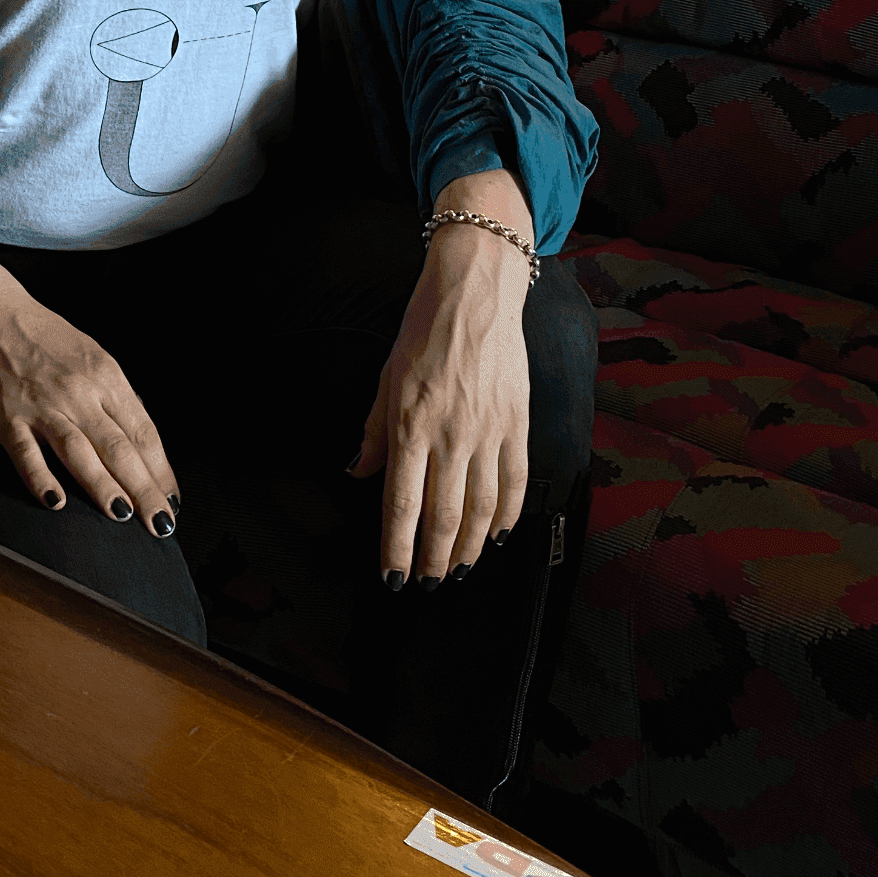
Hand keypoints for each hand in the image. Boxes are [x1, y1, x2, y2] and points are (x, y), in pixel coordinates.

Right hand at [0, 223, 179, 534]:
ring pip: (80, 452)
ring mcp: (44, 408)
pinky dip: (41, 478)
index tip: (172, 500)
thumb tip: (144, 443)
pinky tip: (55, 502)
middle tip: (161, 524)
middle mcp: (80, 394)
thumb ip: (118, 399)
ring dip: (103, 486)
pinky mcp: (9, 419)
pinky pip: (27, 453)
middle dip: (145, 490)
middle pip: (120, 448)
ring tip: (122, 514)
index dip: (160, 470)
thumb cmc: (49, 341)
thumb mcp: (96, 359)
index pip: (143, 432)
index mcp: (107, 379)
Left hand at [348, 173, 531, 584]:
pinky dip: (508, 515)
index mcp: (410, 423)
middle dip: (435, 560)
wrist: (475, 292)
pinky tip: (499, 534)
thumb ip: (374, 431)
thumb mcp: (386, 377)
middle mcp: (450, 434)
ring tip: (461, 569)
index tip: (394, 578)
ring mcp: (489, 431)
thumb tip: (359, 472)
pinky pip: (515, 482)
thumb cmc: (424, 329)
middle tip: (429, 584)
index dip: (397, 549)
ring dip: (472, 548)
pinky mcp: (518, 423)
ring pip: (483, 509)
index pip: (402, 503)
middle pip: (445, 517)